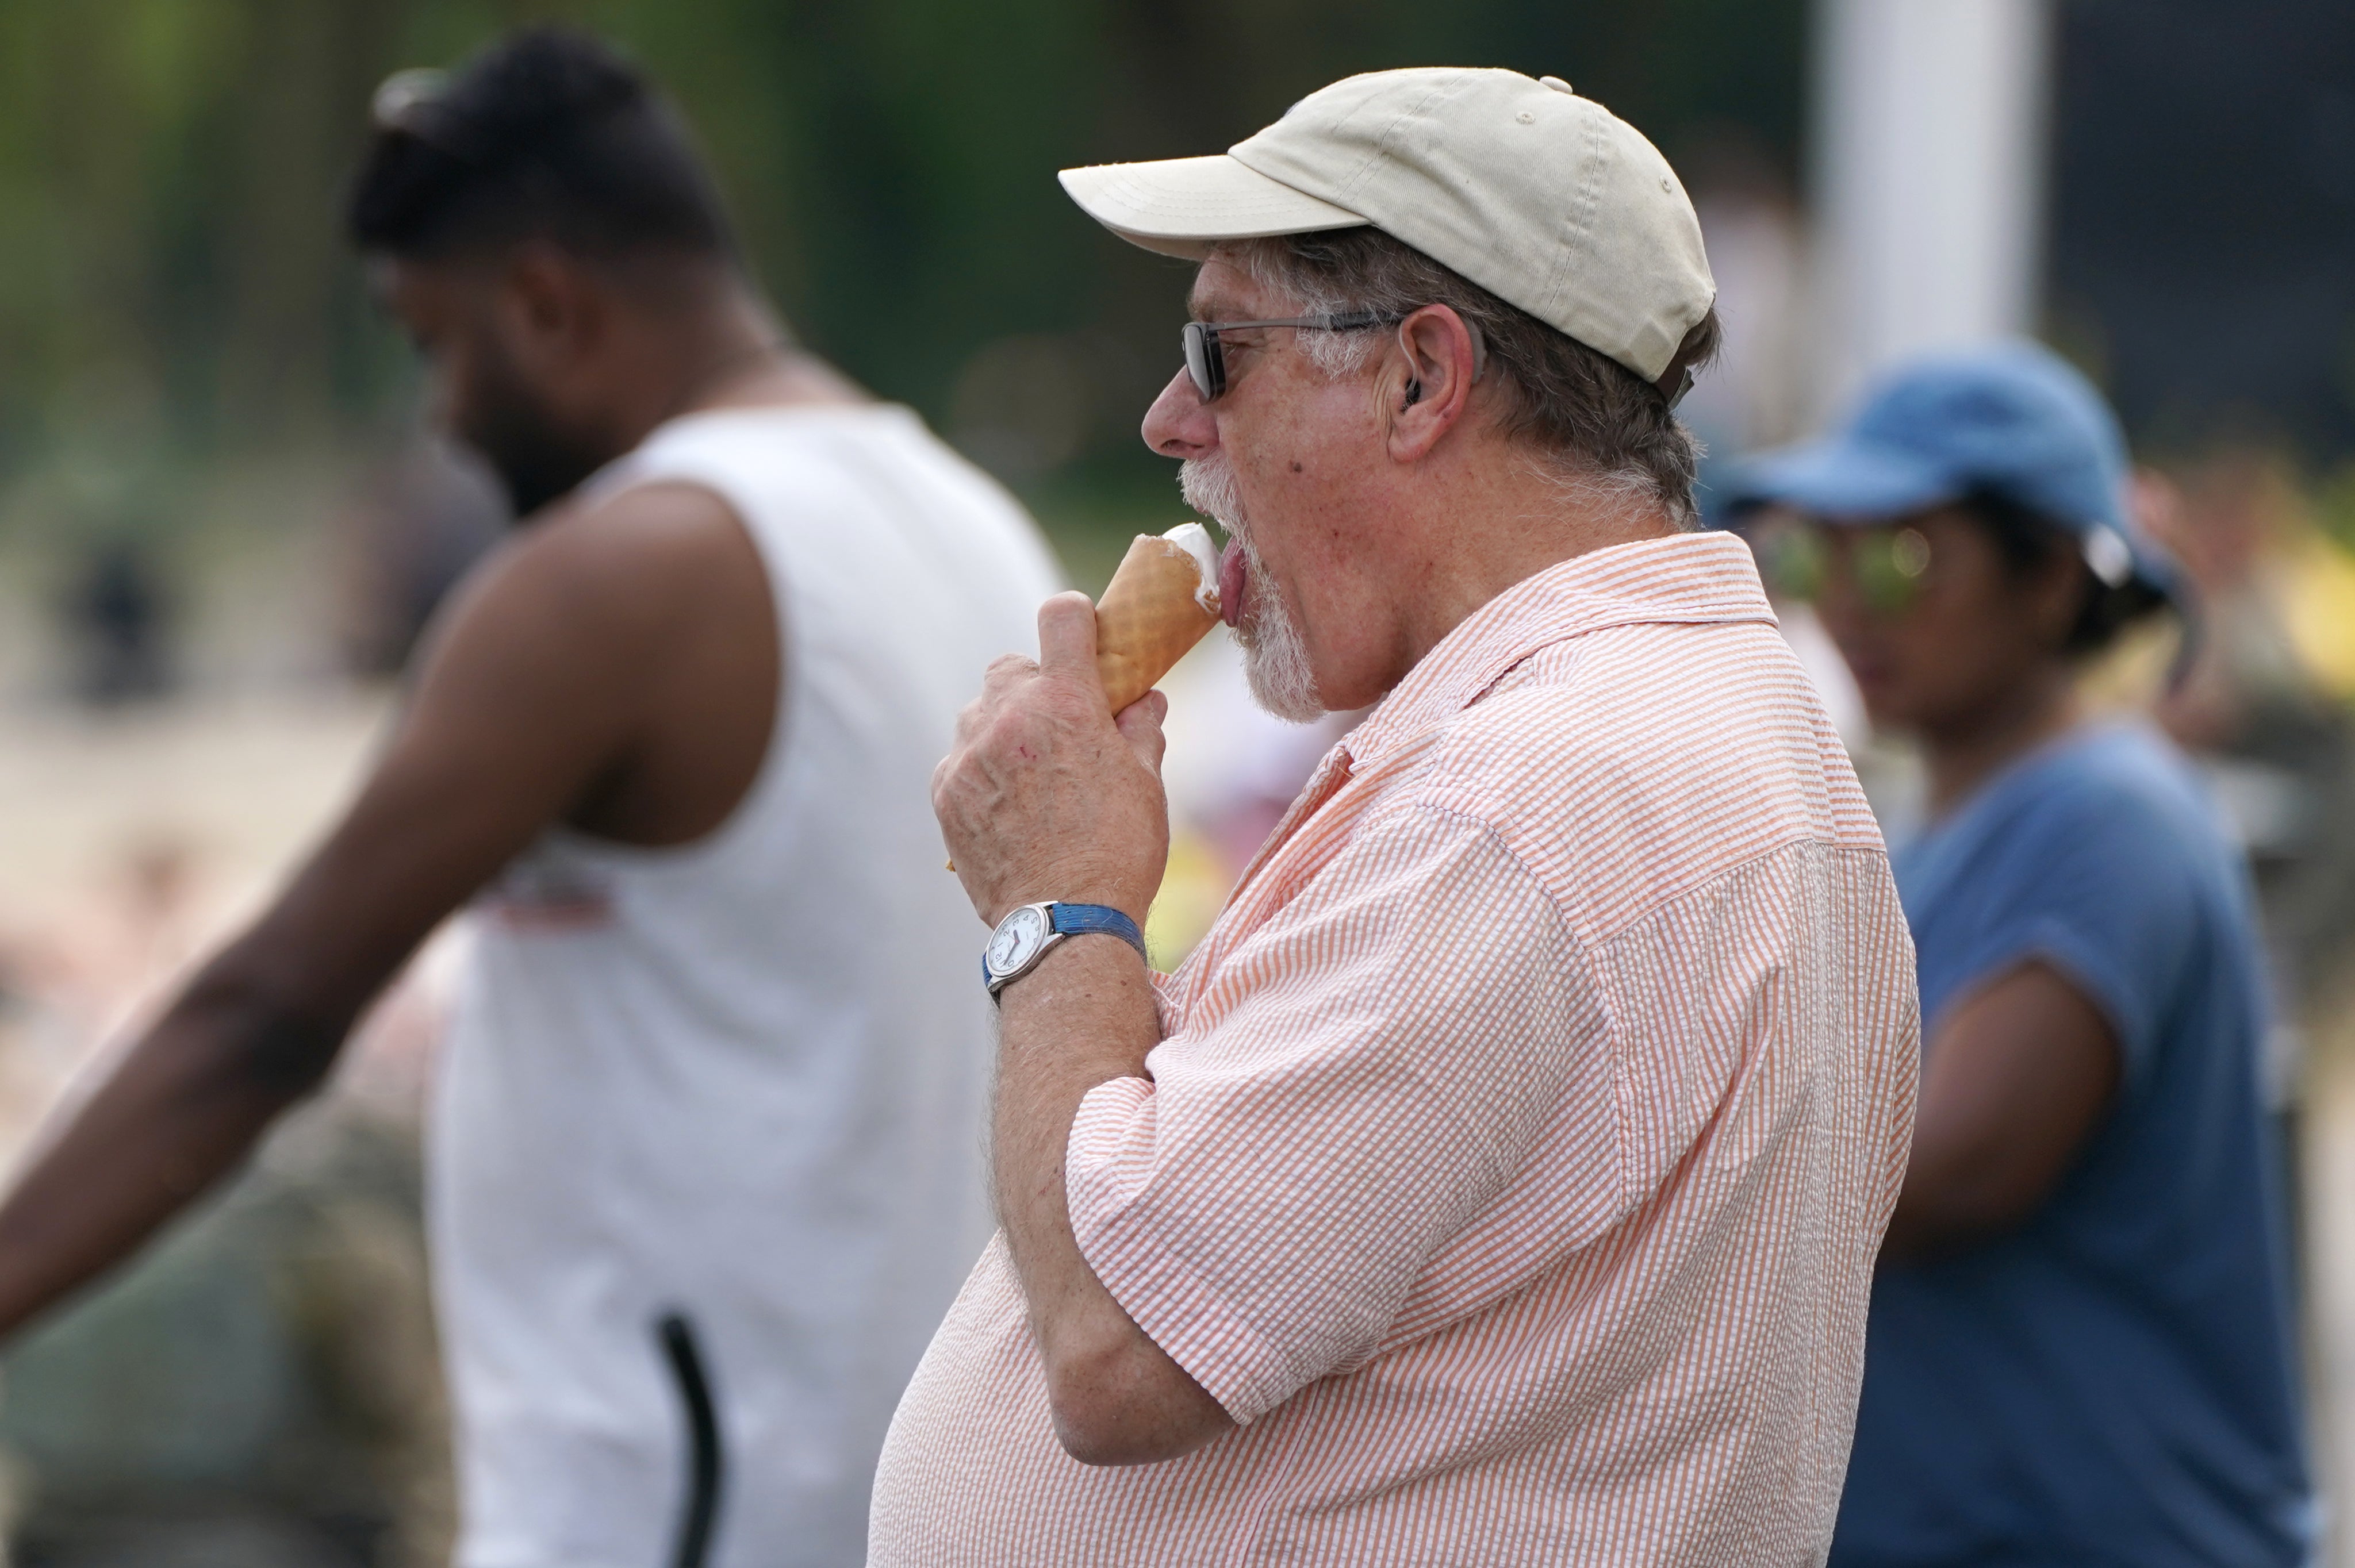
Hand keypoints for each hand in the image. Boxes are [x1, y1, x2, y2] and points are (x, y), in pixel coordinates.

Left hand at [934, 592, 1169, 926]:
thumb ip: (1141, 727)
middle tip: (1060, 728)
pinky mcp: (945, 793)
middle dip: (1035, 686)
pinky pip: (959, 758)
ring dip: (1003, 729)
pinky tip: (1008, 806)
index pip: (1061, 617)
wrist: (1064, 922)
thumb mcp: (1146, 783)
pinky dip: (980, 770)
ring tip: (1032, 775)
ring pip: (979, 713)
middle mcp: (1009, 717)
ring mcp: (969, 755)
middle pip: (1011, 667)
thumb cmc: (1118, 852)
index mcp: (1067, 703)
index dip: (1075, 621)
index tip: (1084, 642)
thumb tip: (1145, 697)